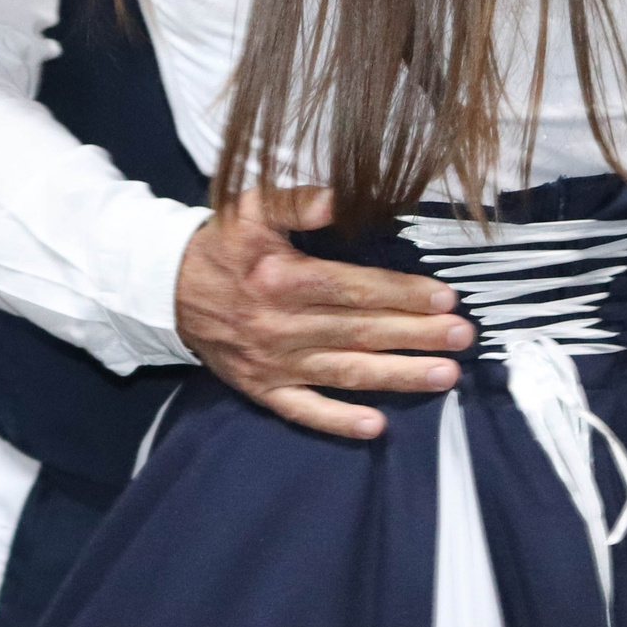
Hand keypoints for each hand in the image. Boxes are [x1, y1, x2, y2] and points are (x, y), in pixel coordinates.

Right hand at [174, 187, 474, 441]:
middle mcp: (278, 324)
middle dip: (416, 334)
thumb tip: (339, 200)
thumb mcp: (250, 206)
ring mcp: (271, 362)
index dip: (401, 293)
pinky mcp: (260, 389)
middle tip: (463, 338)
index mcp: (279, 277)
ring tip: (445, 376)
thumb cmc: (220, 243)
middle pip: (359, 332)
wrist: (164, 287)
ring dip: (397, 376)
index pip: (353, 288)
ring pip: (344, 372)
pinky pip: (303, 411)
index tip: (445, 298)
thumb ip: (295, 201)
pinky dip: (338, 421)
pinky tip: (376, 426)